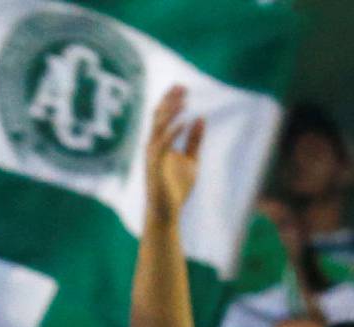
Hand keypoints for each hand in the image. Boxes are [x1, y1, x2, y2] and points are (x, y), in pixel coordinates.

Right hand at [145, 86, 204, 225]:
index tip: (183, 87)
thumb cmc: (176, 190)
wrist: (166, 214)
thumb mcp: (191, 161)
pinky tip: (184, 121)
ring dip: (171, 112)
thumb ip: (195, 141)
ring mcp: (152, 155)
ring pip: (158, 126)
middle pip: (158, 115)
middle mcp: (152, 145)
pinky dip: (173, 131)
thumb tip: (201, 118)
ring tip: (183, 101)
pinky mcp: (155, 166)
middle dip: (169, 100)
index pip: (163, 115)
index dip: (171, 100)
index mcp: (159, 142)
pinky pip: (163, 144)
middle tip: (183, 87)